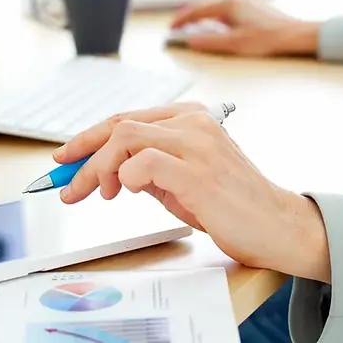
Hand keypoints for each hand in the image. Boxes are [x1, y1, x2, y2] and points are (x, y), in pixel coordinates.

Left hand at [53, 103, 330, 281]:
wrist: (278, 226)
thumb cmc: (233, 204)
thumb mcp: (183, 178)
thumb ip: (150, 167)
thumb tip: (107, 170)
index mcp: (190, 116)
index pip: (126, 118)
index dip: (89, 137)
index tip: (64, 157)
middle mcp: (193, 121)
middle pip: (119, 125)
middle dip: (83, 155)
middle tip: (66, 184)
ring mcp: (197, 143)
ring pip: (125, 139)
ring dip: (100, 169)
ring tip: (100, 195)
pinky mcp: (198, 171)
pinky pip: (143, 164)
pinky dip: (126, 178)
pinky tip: (130, 193)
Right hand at [169, 0, 319, 56]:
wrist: (296, 35)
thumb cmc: (268, 38)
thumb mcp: (235, 44)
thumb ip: (210, 42)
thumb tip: (190, 41)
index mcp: (228, 4)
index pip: (197, 10)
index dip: (181, 20)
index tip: (171, 29)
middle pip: (204, 6)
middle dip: (189, 17)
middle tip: (177, 27)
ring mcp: (243, 1)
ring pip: (214, 7)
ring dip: (201, 16)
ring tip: (191, 26)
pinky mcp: (250, 7)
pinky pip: (225, 9)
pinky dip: (214, 16)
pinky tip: (214, 25)